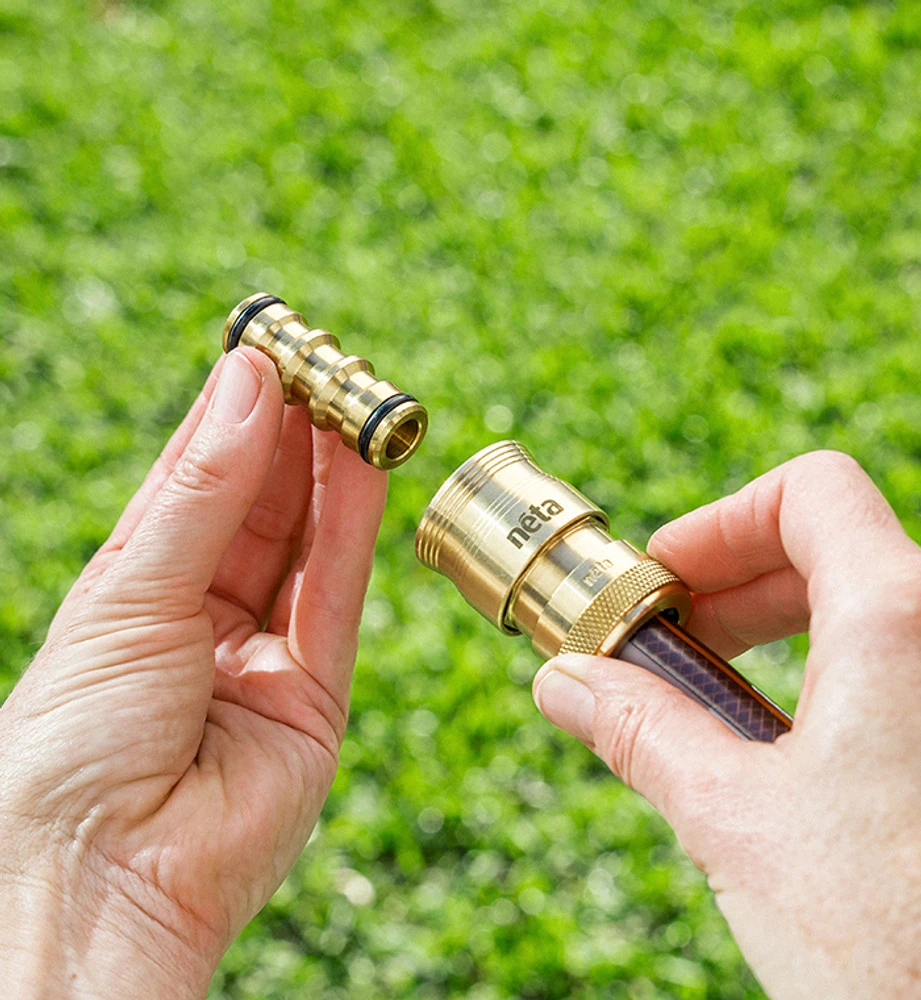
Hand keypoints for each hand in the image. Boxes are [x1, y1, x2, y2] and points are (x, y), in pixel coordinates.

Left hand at [0, 348, 387, 997]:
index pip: (196, 481)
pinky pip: (336, 589)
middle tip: (326, 361)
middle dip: (293, 433)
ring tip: (357, 396)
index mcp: (139, 587)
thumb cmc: (77, 736)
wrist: (106, 875)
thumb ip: (205, 491)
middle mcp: (203, 614)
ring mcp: (262, 652)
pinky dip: (354, 522)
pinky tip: (365, 459)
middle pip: (260, 504)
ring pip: (307, 539)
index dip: (232, 415)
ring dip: (333, 466)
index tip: (267, 350)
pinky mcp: (316, 691)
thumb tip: (248, 382)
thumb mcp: (132, 589)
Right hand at [532, 451, 920, 998]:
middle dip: (736, 582)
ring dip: (781, 628)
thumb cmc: (890, 941)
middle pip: (835, 544)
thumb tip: (563, 682)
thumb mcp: (735, 819)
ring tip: (713, 693)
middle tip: (670, 639)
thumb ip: (640, 730)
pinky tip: (784, 741)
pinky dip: (831, 671)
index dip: (720, 522)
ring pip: (871, 603)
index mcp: (899, 619)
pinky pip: (899, 661)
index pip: (811, 491)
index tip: (663, 581)